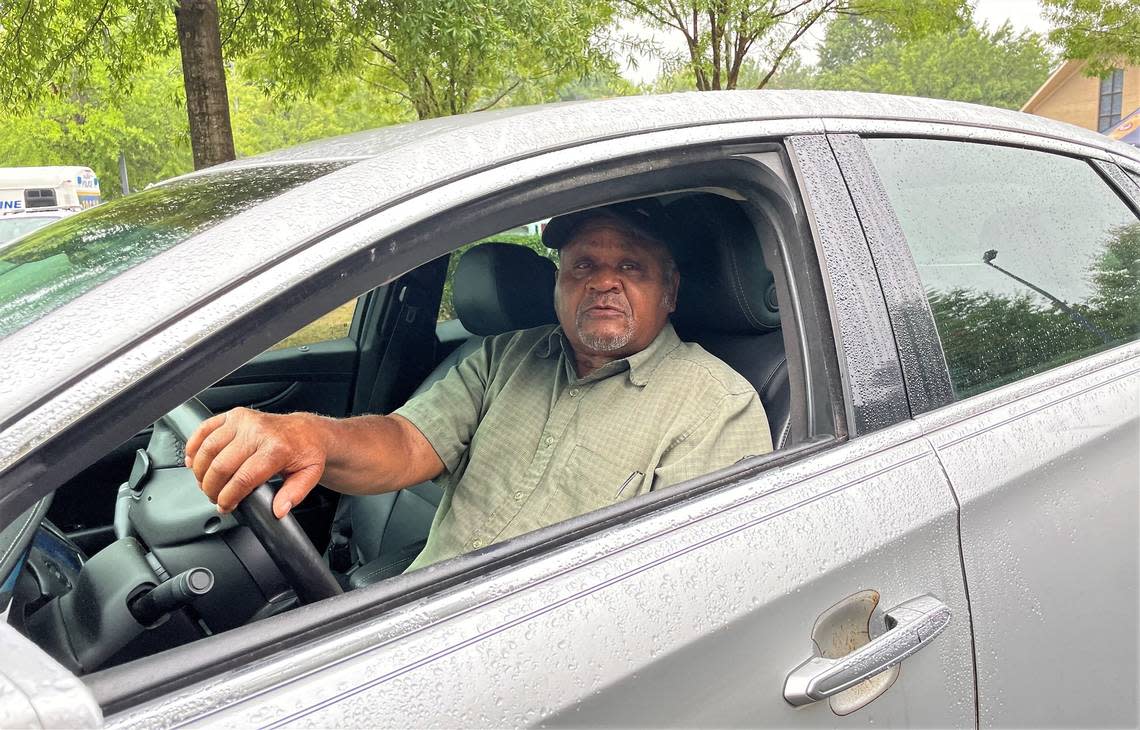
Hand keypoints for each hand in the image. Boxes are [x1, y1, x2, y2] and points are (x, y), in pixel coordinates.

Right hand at [184, 407, 327, 518]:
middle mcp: (257, 432)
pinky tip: (194, 462)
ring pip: (208, 449)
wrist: (306, 430)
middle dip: (212, 488)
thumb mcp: (309, 476)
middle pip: (221, 466)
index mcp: (276, 448)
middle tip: (215, 498)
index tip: (225, 506)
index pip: (243, 479)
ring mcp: (243, 421)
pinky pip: (204, 429)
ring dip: (201, 471)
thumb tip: (279, 510)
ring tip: (205, 484)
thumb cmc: (306, 452)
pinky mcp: (233, 415)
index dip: (228, 497)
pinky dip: (193, 446)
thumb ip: (294, 494)